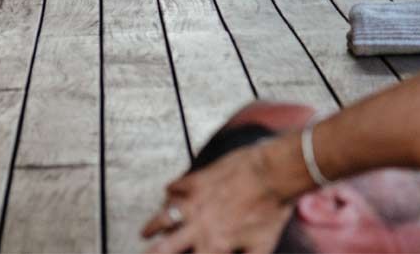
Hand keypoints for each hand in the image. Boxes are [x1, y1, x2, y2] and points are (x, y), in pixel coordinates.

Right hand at [141, 138, 294, 253]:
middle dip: (153, 253)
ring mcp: (195, 201)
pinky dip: (169, 193)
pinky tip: (168, 194)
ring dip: (153, 226)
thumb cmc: (271, 210)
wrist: (273, 173)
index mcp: (214, 244)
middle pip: (164, 247)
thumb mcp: (261, 246)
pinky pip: (174, 187)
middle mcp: (199, 225)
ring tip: (145, 232)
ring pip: (163, 216)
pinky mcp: (196, 179)